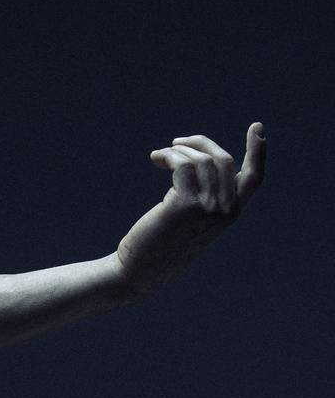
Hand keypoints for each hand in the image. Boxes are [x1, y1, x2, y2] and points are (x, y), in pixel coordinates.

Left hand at [115, 123, 267, 296]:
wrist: (140, 270)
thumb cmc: (162, 243)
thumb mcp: (191, 219)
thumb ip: (205, 196)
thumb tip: (197, 161)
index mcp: (232, 214)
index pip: (253, 179)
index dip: (258, 152)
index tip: (257, 127)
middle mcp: (226, 211)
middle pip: (223, 160)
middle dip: (200, 143)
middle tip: (177, 142)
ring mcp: (208, 209)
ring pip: (202, 160)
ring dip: (178, 151)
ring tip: (160, 156)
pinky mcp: (185, 205)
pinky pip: (182, 165)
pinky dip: (169, 156)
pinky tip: (156, 159)